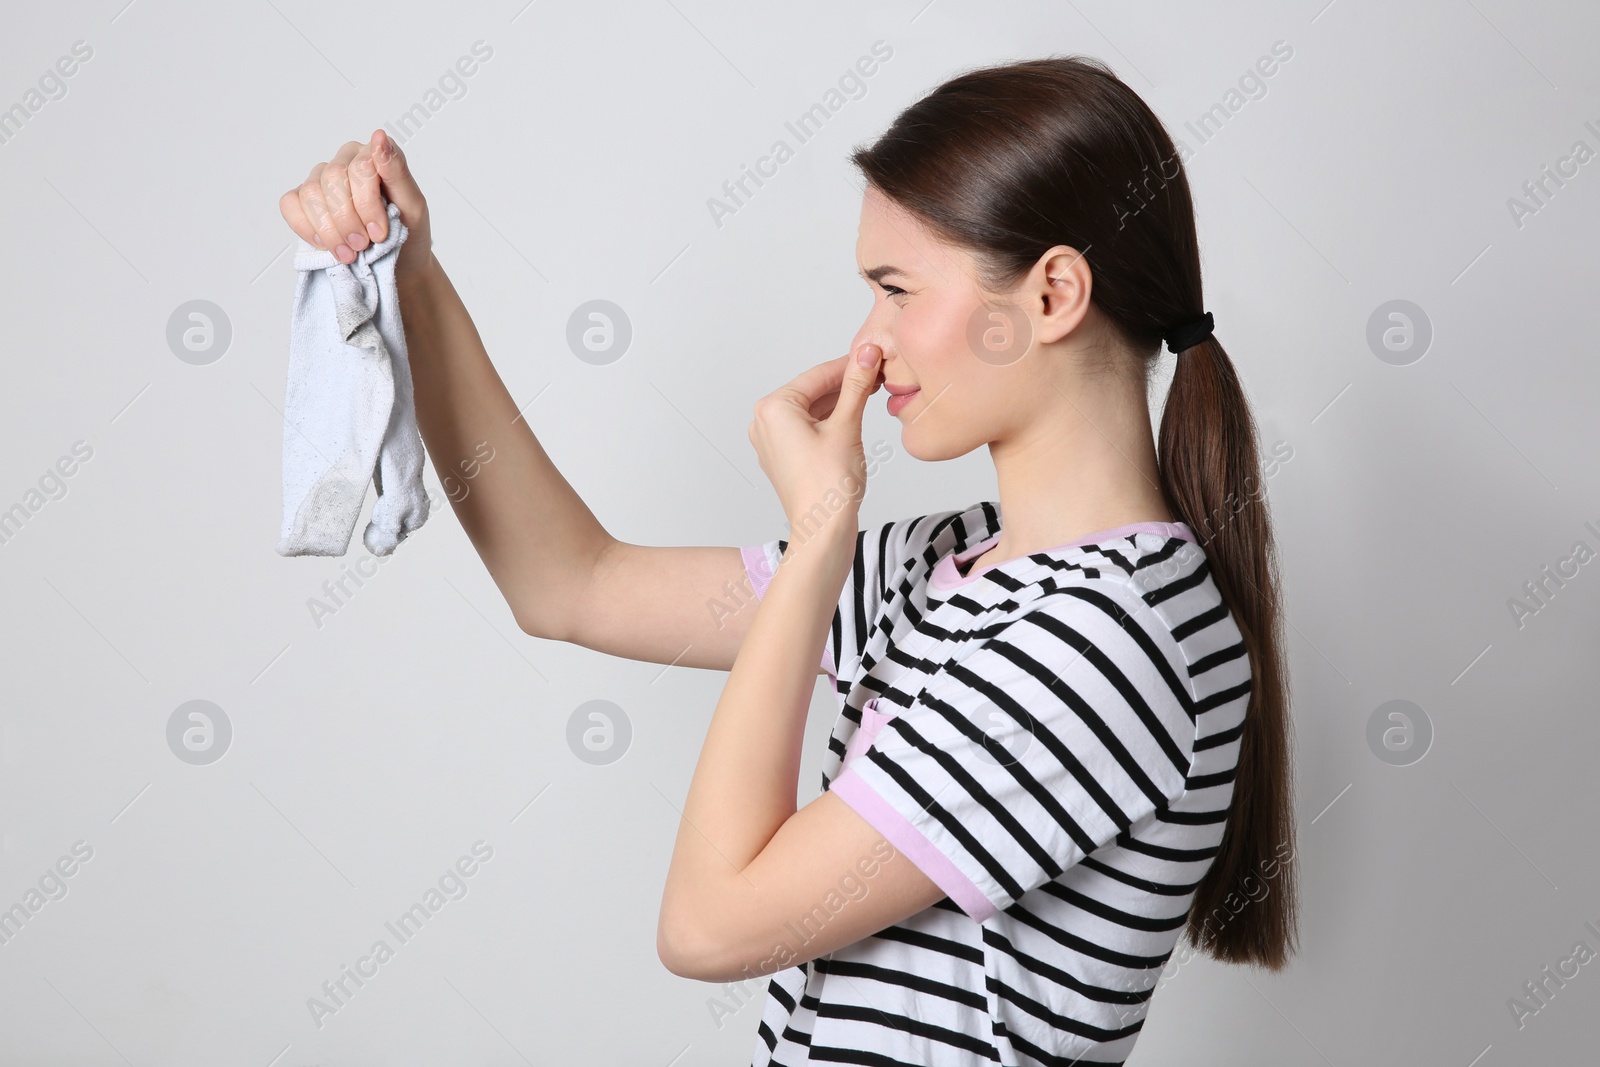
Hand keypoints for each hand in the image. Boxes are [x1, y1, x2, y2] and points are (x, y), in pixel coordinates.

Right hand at [278, 128, 433, 280]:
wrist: (399, 262)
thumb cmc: (408, 232)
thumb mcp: (413, 205)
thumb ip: (397, 171)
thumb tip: (379, 138)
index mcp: (372, 154)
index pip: (359, 168)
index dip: (367, 204)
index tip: (379, 233)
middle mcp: (344, 161)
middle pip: (332, 180)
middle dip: (347, 219)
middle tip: (362, 245)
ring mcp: (321, 179)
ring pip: (310, 193)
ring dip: (328, 229)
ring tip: (348, 253)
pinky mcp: (303, 199)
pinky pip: (290, 204)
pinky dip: (306, 228)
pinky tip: (326, 244)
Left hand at [748, 343, 884, 548]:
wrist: (823, 530)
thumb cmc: (830, 484)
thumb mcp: (847, 425)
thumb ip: (856, 386)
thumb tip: (866, 354)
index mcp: (773, 408)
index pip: (818, 375)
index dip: (850, 365)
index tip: (873, 355)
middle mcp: (764, 422)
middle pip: (812, 391)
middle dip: (844, 384)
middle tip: (877, 373)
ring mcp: (770, 441)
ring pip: (810, 410)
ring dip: (838, 402)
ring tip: (870, 392)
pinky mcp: (781, 457)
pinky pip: (806, 428)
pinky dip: (828, 421)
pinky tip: (852, 416)